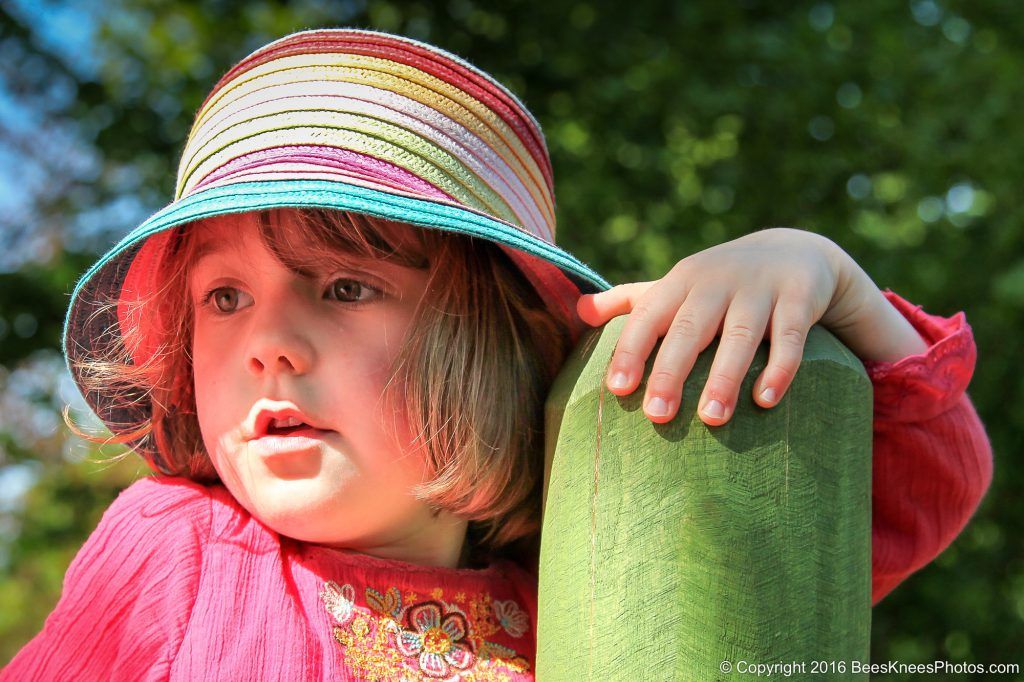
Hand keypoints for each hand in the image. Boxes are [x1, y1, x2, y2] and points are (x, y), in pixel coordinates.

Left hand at [576, 227, 851, 425]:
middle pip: (689, 329)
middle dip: (671, 371)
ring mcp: (760, 289)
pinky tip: (765, 400)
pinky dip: (779, 368)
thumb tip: (578, 310)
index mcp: (681, 282)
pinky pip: (789, 337)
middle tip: (656, 415)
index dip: (632, 350)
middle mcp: (717, 282)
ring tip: (711, 419)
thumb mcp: (677, 286)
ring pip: (739, 335)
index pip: (649, 316)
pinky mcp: (800, 299)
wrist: (794, 251)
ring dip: (725, 377)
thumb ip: (630, 301)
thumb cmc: (720, 283)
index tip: (616, 388)